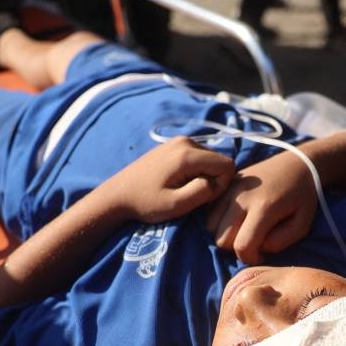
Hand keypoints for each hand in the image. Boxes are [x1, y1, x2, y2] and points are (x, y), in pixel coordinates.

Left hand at [111, 137, 235, 222]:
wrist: (118, 194)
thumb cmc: (146, 203)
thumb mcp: (176, 204)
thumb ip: (203, 192)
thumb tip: (218, 181)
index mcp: (187, 154)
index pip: (227, 165)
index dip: (221, 185)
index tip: (201, 196)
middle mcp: (185, 141)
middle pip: (219, 160)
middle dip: (213, 179)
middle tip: (190, 194)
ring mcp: (178, 141)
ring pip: (210, 159)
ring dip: (204, 175)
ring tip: (182, 188)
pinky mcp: (173, 145)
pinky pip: (198, 157)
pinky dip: (195, 170)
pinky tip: (177, 181)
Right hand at [205, 150, 317, 263]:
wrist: (297, 163)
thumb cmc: (302, 197)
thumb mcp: (302, 225)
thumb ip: (279, 242)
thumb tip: (256, 248)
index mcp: (264, 207)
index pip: (242, 246)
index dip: (251, 258)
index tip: (262, 255)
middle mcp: (241, 197)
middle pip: (221, 239)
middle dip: (236, 247)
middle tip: (253, 241)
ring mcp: (230, 189)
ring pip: (211, 226)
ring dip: (226, 234)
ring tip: (244, 230)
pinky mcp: (225, 185)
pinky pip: (210, 212)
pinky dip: (219, 221)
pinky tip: (236, 219)